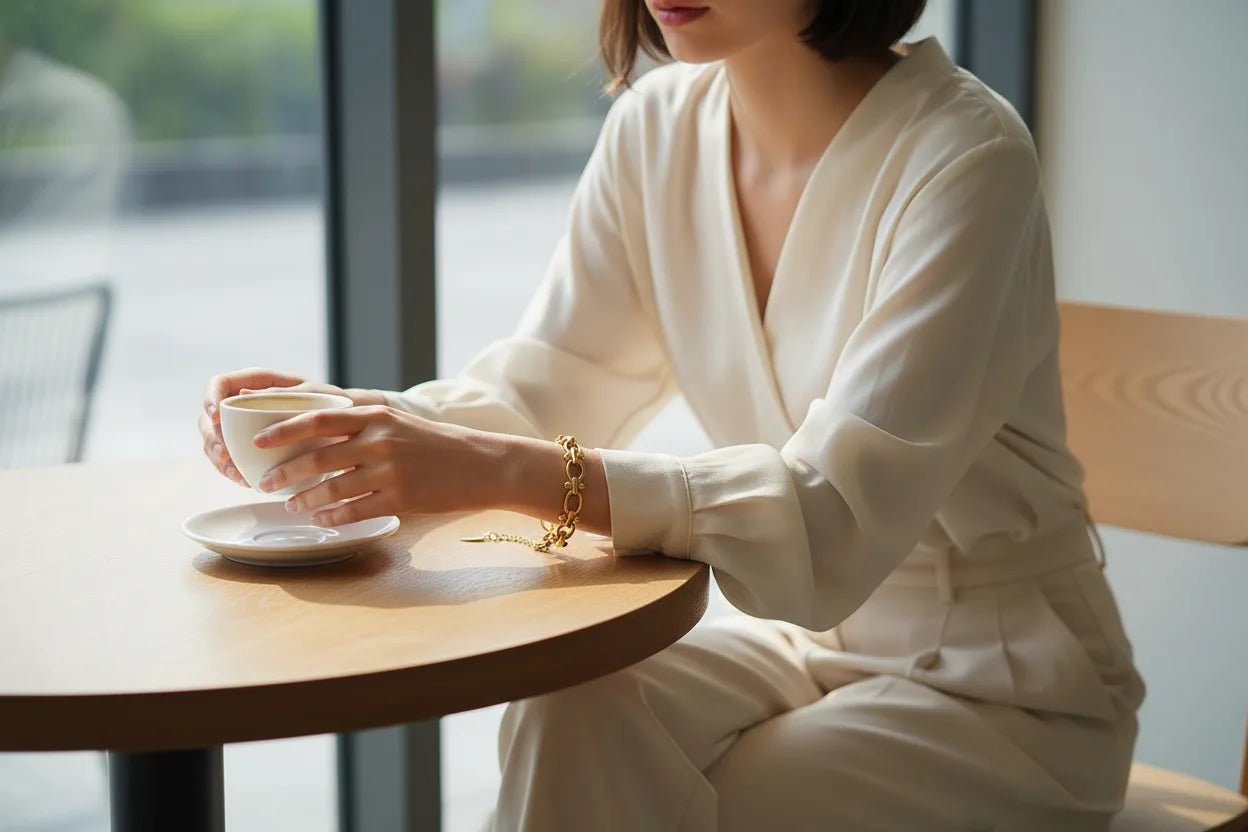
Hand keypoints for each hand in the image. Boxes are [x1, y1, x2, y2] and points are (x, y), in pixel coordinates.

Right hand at [198, 367, 384, 485]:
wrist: (357, 427)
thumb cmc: (337, 405)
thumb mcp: (313, 397)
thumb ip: (282, 396)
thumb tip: (242, 395)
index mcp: (260, 383)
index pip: (219, 384)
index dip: (210, 398)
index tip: (215, 415)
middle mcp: (248, 404)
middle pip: (209, 417)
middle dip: (212, 438)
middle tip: (226, 456)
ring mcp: (247, 428)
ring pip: (216, 441)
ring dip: (219, 459)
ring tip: (237, 474)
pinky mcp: (254, 449)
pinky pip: (231, 459)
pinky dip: (232, 471)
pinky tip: (244, 481)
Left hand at [253, 406, 508, 525]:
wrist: (483, 465)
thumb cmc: (437, 446)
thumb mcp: (398, 424)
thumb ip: (362, 427)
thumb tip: (315, 438)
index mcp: (377, 416)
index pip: (318, 419)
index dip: (282, 430)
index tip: (257, 441)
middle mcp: (381, 441)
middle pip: (317, 457)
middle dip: (284, 472)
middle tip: (265, 483)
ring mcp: (391, 471)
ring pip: (333, 488)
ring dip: (305, 499)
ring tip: (292, 505)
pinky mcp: (402, 499)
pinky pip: (356, 511)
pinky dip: (333, 518)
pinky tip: (322, 521)